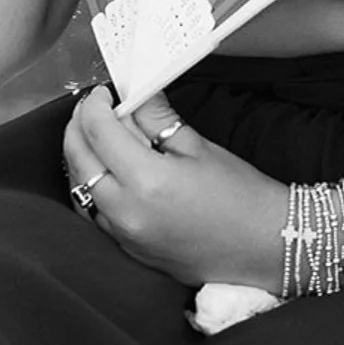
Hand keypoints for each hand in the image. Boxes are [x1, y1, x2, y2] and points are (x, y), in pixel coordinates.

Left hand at [62, 88, 287, 288]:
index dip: (93, 106)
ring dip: (81, 158)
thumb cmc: (240, 197)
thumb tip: (135, 95)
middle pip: (79, 160)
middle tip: (91, 109)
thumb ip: (157, 118)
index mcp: (147, 181)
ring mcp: (125, 236)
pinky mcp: (129, 250)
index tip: (101, 93)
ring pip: (80, 189)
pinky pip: (94, 214)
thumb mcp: (198, 146)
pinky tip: (106, 172)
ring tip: (97, 136)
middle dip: (78, 127)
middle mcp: (128, 212)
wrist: (264, 245)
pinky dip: (92, 187)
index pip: (99, 132)